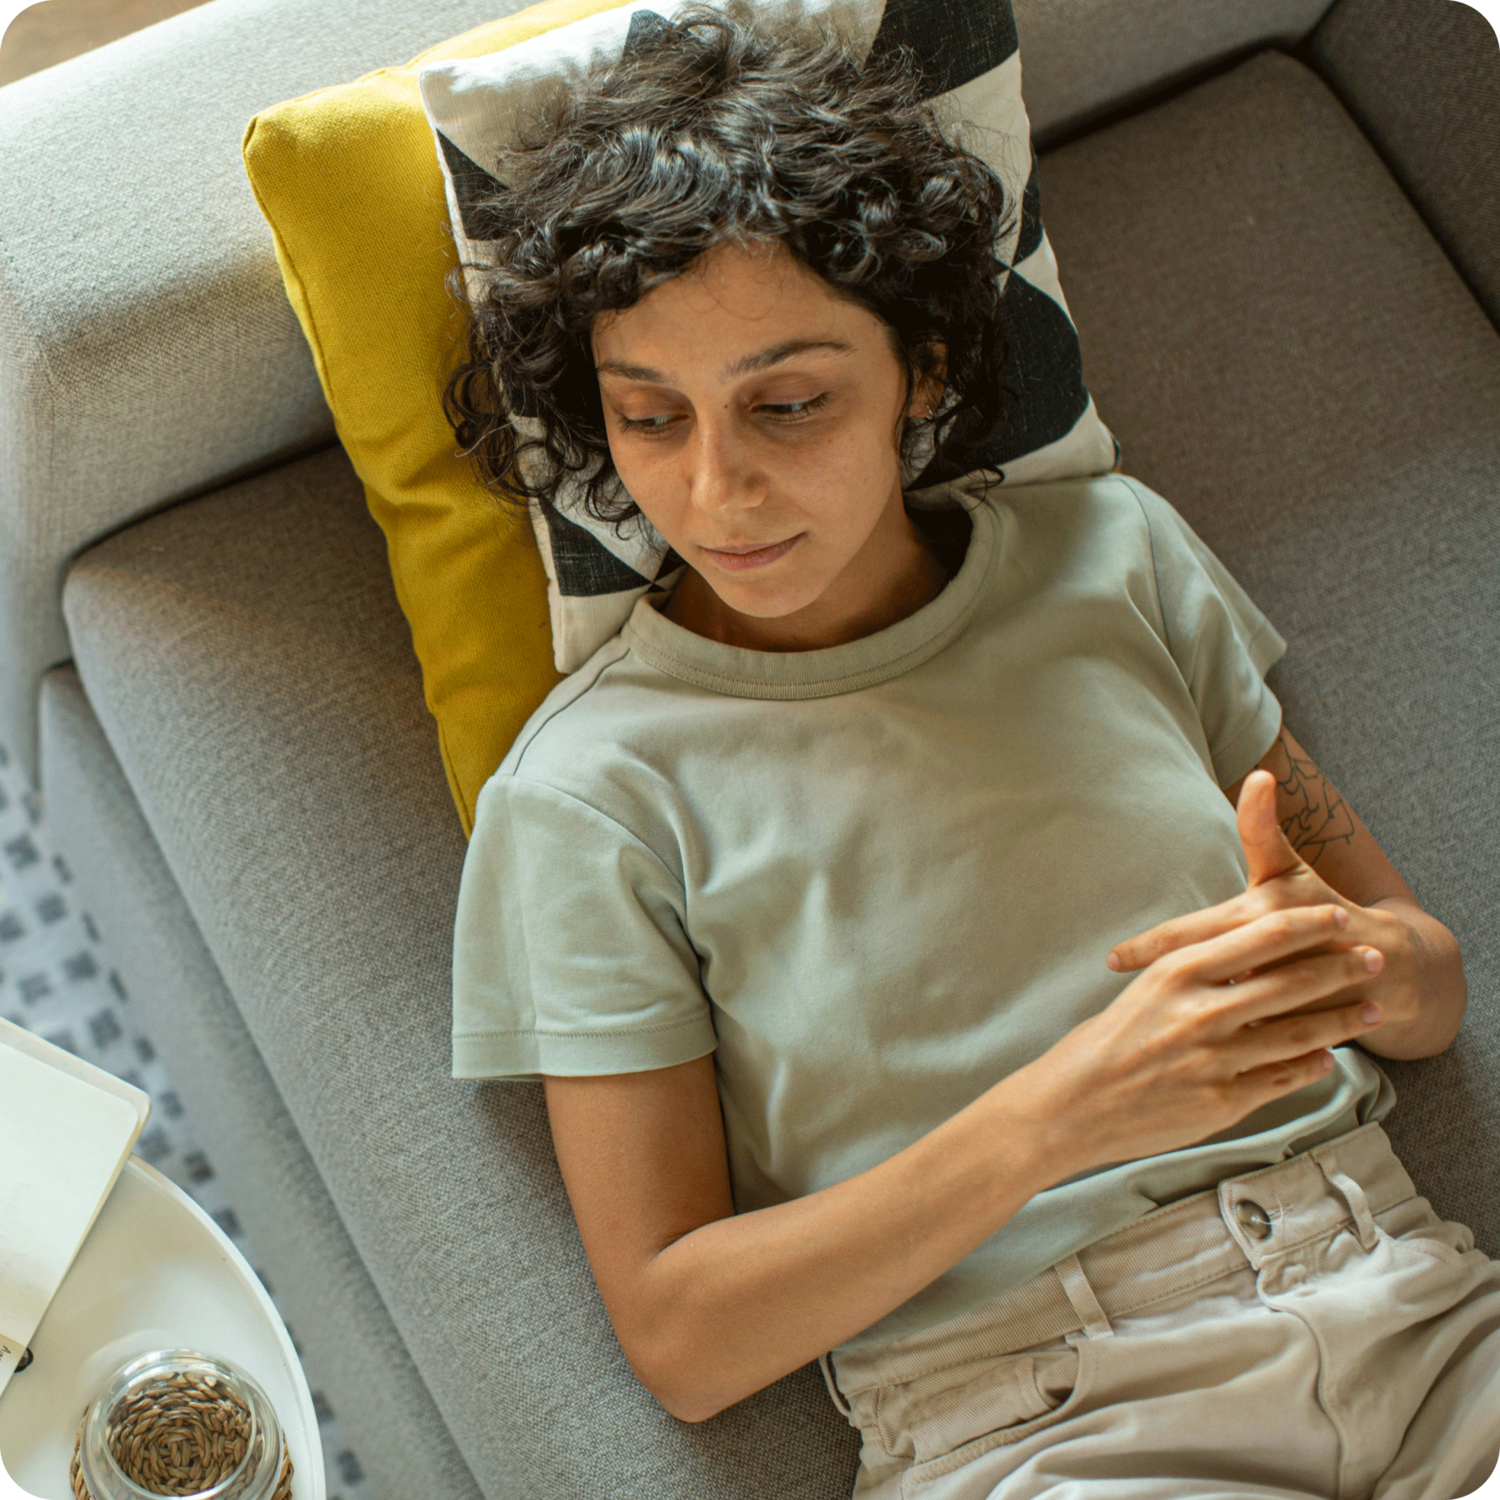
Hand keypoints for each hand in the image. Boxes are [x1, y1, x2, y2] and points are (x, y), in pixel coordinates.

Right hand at [1012, 902, 1385, 1176]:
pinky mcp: (1223, 1102)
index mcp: (1179, 971)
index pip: (1262, 935)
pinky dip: (1313, 1065)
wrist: (1071, 1106)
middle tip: (1375, 956)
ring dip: (1344, 1019)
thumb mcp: (1144, 990)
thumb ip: (1195, 972)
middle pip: (1292, 979)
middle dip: (1342, 965)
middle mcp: (1202, 1011)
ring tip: (1373, 1008)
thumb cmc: (1101, 1045)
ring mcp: (1216, 1059)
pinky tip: (1329, 1057)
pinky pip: (1284, 1078)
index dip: (1309, 924)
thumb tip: (1246, 954)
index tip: (1340, 916)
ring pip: (1301, 1032)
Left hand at [1104, 770, 1419, 1036]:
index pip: (1194, 932)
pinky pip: (1263, 1046)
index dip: (1151, 946)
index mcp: (1262, 913)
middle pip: (1209, 976)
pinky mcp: (1312, 1027)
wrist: (1387, 964)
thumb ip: (1262, 826)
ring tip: (1153, 1038)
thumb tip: (1258, 775)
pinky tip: (1198, 1065)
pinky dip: (1234, 1054)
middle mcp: (1278, 953)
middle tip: (1119, 1005)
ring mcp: (1297, 995)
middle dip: (1163, 990)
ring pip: (1236, 1016)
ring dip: (1198, 1027)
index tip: (1111, 959)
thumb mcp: (1289, 867)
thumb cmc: (1321, 907)